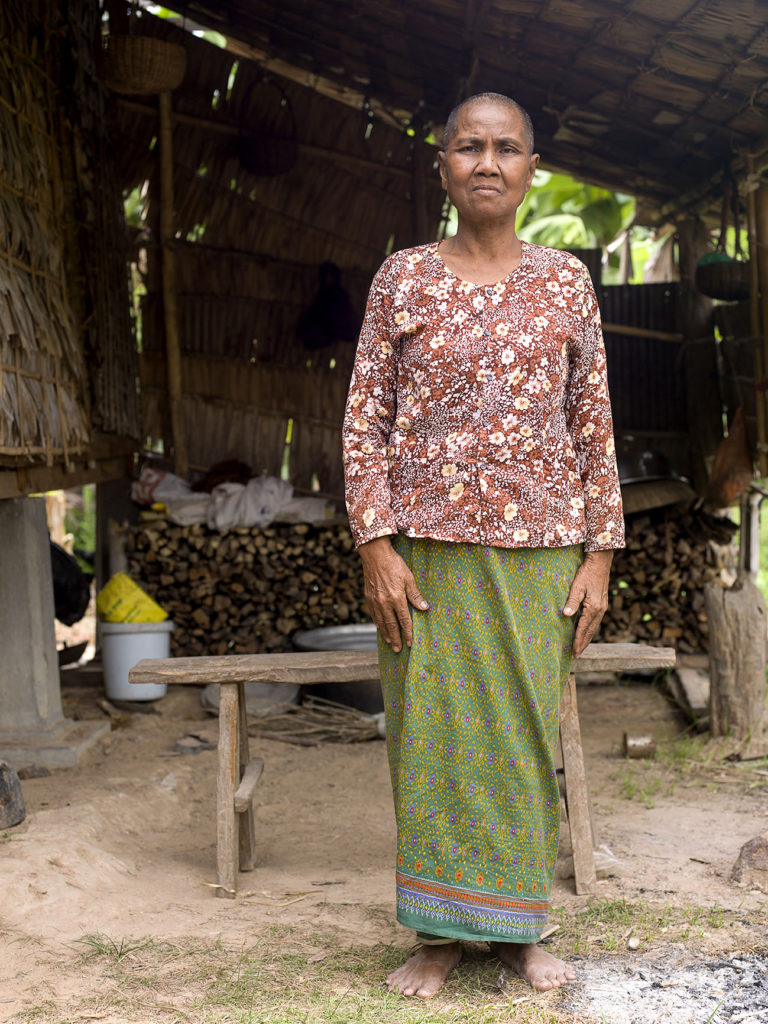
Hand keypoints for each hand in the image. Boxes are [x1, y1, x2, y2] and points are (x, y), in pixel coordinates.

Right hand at [358, 536, 428, 652]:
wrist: (374, 554)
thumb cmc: (394, 564)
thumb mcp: (408, 578)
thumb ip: (415, 595)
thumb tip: (424, 608)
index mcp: (396, 598)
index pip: (404, 620)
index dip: (408, 633)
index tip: (410, 643)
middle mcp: (384, 602)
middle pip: (391, 625)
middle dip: (396, 638)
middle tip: (399, 650)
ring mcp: (375, 600)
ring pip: (381, 622)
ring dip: (386, 633)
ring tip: (390, 642)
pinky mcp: (368, 597)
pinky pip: (373, 614)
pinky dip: (377, 623)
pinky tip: (380, 627)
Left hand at [563, 550, 612, 657]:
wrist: (601, 562)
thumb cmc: (587, 572)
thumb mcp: (577, 586)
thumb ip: (572, 601)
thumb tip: (566, 615)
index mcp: (593, 608)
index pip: (583, 629)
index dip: (578, 641)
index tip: (574, 652)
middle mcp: (600, 610)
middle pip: (591, 631)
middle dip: (583, 644)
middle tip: (576, 655)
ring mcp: (603, 607)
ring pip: (594, 627)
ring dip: (587, 638)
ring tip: (581, 647)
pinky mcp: (602, 603)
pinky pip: (595, 621)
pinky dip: (590, 629)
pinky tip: (586, 631)